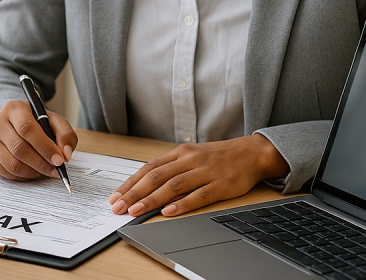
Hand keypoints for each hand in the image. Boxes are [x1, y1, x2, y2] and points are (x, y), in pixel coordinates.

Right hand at [0, 100, 78, 180]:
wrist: (15, 126)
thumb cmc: (37, 123)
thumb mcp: (54, 121)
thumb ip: (65, 134)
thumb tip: (66, 154)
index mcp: (14, 108)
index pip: (27, 128)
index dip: (44, 146)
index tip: (59, 159)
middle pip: (19, 148)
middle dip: (41, 163)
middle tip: (56, 170)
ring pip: (12, 164)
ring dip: (33, 172)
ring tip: (46, 171)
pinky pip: (6, 173)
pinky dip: (23, 177)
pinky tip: (33, 172)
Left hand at [109, 134, 288, 216]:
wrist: (250, 153)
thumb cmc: (217, 157)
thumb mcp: (190, 157)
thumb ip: (170, 169)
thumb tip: (144, 187)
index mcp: (179, 153)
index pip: (148, 168)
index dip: (130, 183)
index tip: (115, 197)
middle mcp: (189, 160)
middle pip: (156, 177)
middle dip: (134, 193)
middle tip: (119, 207)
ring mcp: (204, 172)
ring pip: (173, 186)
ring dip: (152, 199)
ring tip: (136, 211)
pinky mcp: (219, 185)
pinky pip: (198, 195)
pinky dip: (182, 204)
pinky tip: (169, 212)